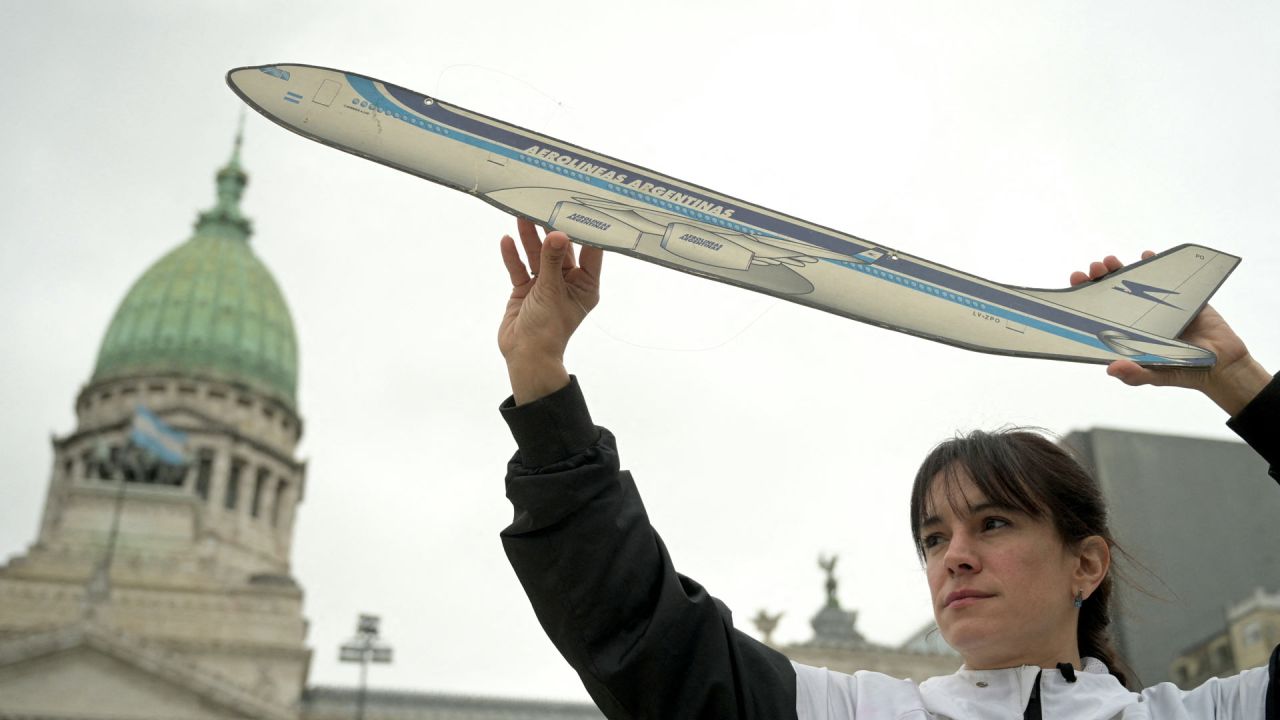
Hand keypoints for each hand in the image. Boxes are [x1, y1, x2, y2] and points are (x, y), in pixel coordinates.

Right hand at [499, 218, 602, 403]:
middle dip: (551, 229)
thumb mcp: (551, 291)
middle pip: (561, 250)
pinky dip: (513, 256)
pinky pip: (520, 269)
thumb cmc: (548, 329)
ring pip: (538, 256)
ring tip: (521, 215)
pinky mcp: (526, 291)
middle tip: (543, 205)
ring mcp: (545, 286)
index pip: (591, 251)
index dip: (586, 230)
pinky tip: (507, 240)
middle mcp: (567, 283)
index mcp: (585, 285)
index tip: (581, 206)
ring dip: (530, 238)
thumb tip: (557, 234)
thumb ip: (552, 261)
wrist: (525, 356)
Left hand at [1070, 252, 1268, 415]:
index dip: (1086, 296)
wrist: (1223, 364)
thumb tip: (1111, 368)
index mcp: (1126, 333)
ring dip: (1120, 268)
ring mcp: (1157, 305)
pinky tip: (1146, 255)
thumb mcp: (1157, 375)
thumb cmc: (1184, 371)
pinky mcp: (1180, 296)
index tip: (1077, 282)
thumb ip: (1136, 374)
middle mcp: (1137, 316)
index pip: (1099, 312)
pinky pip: (1164, 275)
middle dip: (1099, 278)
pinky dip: (1154, 263)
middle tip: (1094, 269)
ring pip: (1133, 281)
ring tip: (1110, 261)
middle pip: (1111, 292)